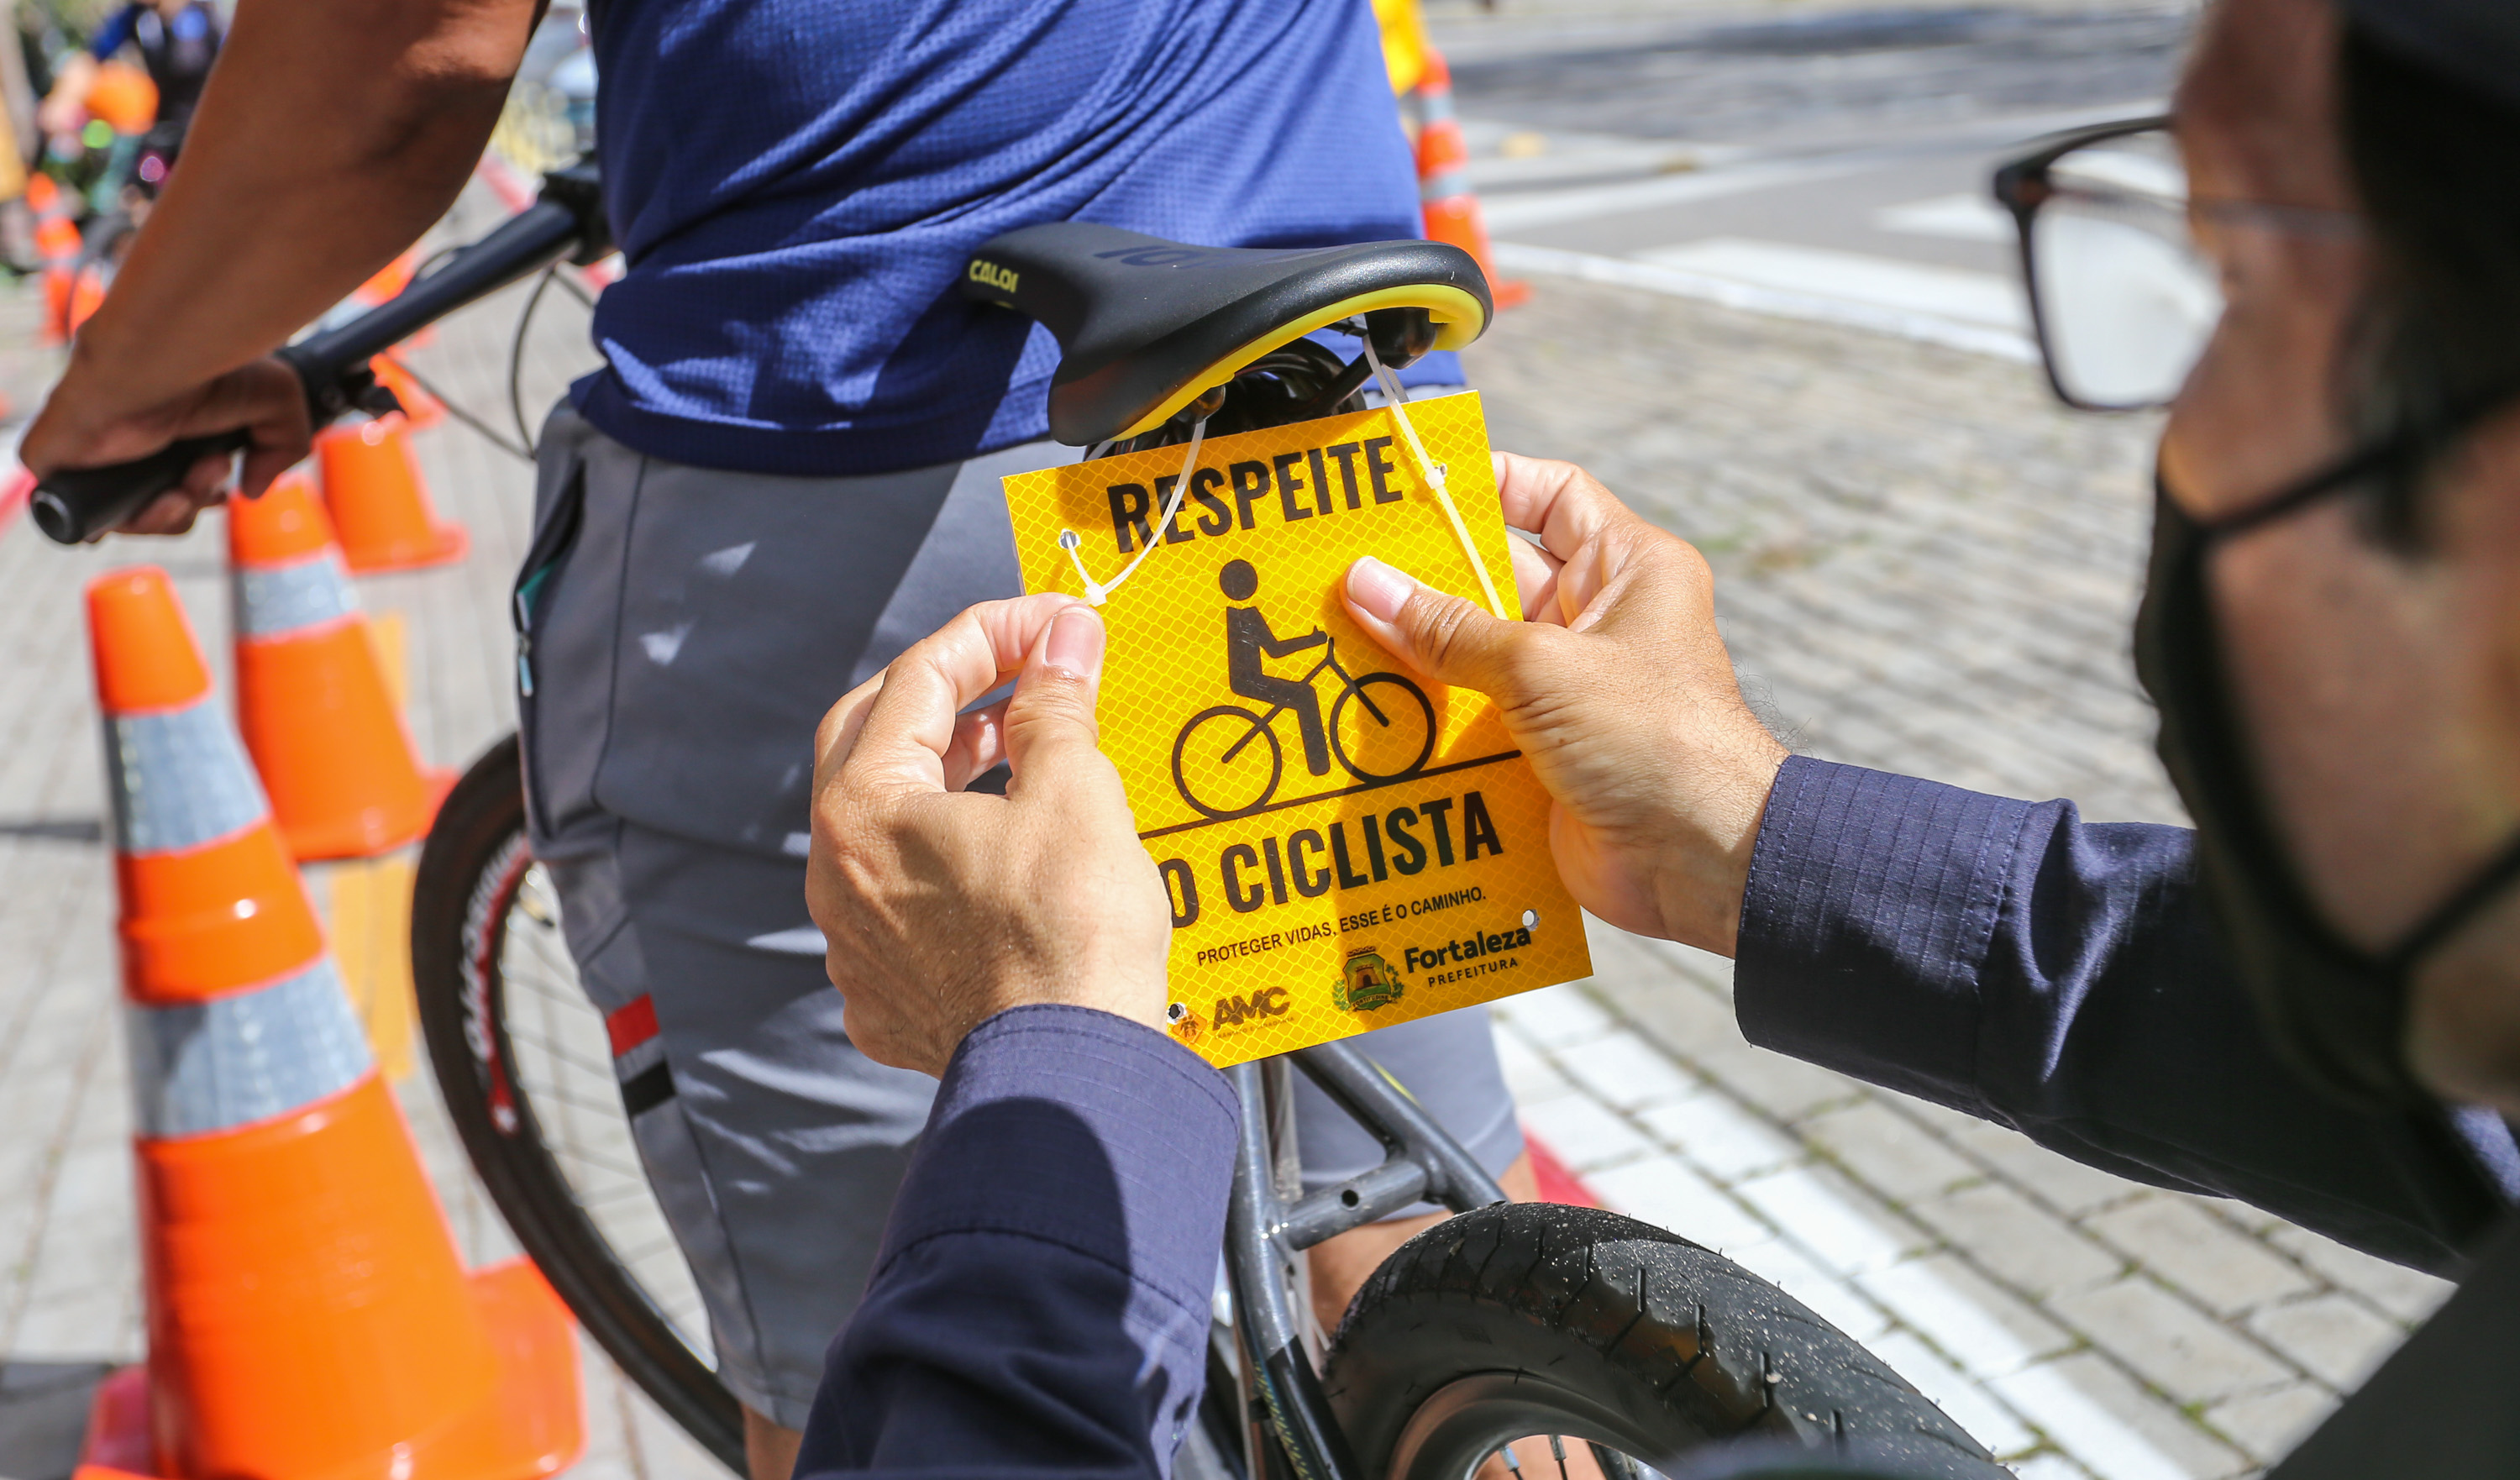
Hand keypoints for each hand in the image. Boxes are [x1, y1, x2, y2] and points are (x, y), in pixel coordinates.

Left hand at [20, 355, 310, 536]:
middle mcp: (129, 443)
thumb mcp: (279, 404)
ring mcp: (93, 455)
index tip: (224, 484)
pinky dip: (123, 521)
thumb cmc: (213, 366)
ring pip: (130, 519)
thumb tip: (252, 490)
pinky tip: (151, 502)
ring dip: (170, 516)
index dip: (204, 496)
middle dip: (193, 503)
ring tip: (185, 486)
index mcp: (170, 429)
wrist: (161, 355)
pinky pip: (85, 519)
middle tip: (208, 472)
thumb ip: (285, 450)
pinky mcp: (59, 465)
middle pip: (159, 507)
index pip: (180, 481)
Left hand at [806, 595, 1173, 1075]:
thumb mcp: (1075, 793)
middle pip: (873, 742)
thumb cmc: (1069, 940)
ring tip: (1025, 755)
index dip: (993, 634)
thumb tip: (1061, 642)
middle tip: (1021, 673)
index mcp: (864, 811)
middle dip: (949, 695)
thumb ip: (1056, 705)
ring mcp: (854, 944)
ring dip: (947, 776)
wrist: (1069, 1079)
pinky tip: (1005, 854)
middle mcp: (836, 876)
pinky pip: (903, 900)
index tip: (1053, 621)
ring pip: (886, 826)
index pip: (919, 681)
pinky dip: (949, 856)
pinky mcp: (887, 996)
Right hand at [1341, 453, 1787, 954]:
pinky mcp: (1549, 751)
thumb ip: (1450, 630)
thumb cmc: (1652, 739)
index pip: (1550, 495)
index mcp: (1627, 569)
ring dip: (1420, 656)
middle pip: (1498, 578)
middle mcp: (1602, 621)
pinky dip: (1432, 722)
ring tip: (1340, 641)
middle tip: (1346, 572)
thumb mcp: (1541, 668)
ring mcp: (1574, 688)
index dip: (1485, 485)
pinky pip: (1477, 721)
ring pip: (1478, 655)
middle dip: (1427, 580)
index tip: (1413, 490)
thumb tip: (1368, 583)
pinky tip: (1371, 715)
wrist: (1701, 862)